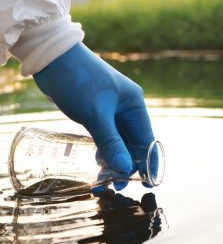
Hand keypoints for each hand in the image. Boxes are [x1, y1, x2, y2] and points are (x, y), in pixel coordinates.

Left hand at [33, 42, 154, 189]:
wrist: (52, 58)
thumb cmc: (78, 81)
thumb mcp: (96, 114)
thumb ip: (111, 142)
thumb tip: (125, 169)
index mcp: (134, 105)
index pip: (147, 139)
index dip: (149, 162)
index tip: (147, 183)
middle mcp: (127, 109)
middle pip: (133, 143)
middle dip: (126, 165)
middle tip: (116, 184)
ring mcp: (112, 111)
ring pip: (119, 142)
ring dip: (113, 160)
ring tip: (103, 179)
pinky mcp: (97, 114)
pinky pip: (106, 137)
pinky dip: (103, 151)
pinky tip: (97, 164)